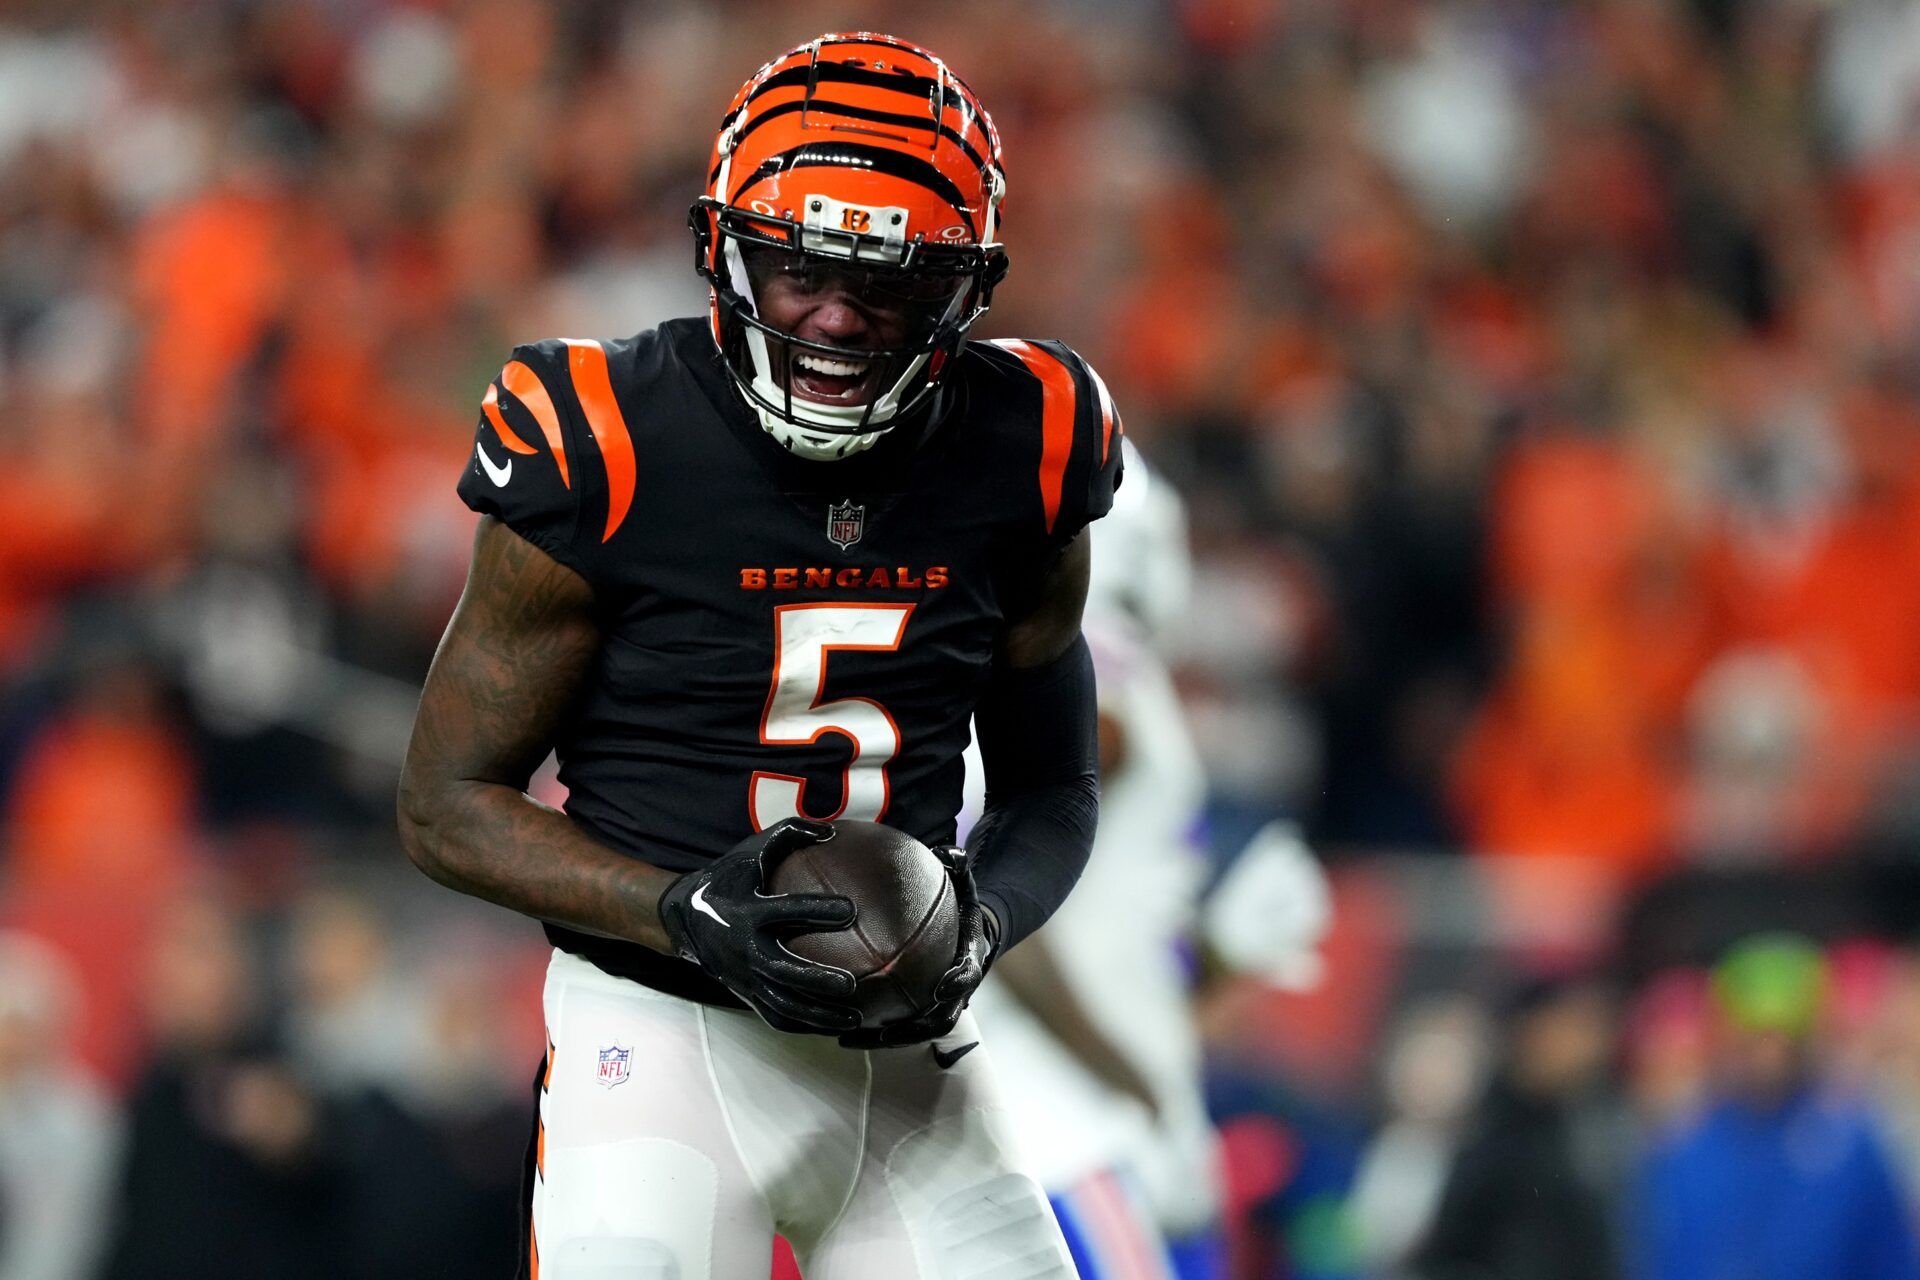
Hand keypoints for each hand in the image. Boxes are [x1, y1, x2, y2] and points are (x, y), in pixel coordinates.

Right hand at [657, 818, 860, 1034]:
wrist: (684, 917)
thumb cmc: (729, 878)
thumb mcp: (752, 851)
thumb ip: (790, 834)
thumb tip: (833, 830)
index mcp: (748, 911)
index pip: (787, 911)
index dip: (818, 910)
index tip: (850, 910)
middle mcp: (745, 948)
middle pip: (784, 971)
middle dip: (816, 980)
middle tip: (850, 985)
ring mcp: (745, 976)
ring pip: (783, 1003)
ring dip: (818, 1015)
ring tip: (855, 1017)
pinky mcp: (746, 993)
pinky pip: (776, 1016)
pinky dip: (806, 1025)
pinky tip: (835, 1027)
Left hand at [840, 844, 995, 1048]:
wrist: (966, 934)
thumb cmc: (959, 905)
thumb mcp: (963, 883)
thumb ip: (957, 867)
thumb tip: (949, 849)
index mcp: (968, 962)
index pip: (968, 977)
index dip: (957, 984)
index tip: (940, 987)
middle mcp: (954, 992)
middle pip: (939, 1020)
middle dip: (912, 1030)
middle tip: (885, 1031)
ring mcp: (935, 1007)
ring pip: (911, 1032)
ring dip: (882, 1039)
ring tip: (846, 1039)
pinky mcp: (915, 1012)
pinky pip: (891, 1024)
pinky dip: (866, 1030)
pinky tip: (831, 1026)